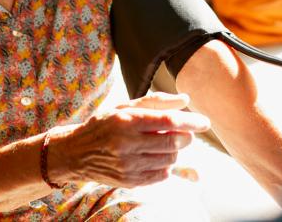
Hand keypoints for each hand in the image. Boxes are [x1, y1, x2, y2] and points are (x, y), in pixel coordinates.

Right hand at [49, 92, 209, 187]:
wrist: (76, 153)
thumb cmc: (106, 123)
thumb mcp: (127, 106)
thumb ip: (157, 101)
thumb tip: (186, 99)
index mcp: (127, 121)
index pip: (168, 121)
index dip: (190, 121)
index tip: (205, 122)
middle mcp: (127, 144)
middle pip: (172, 143)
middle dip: (186, 137)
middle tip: (186, 133)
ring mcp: (128, 166)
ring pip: (169, 160)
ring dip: (176, 151)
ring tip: (167, 142)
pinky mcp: (129, 181)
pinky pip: (161, 175)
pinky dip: (166, 165)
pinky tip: (158, 156)